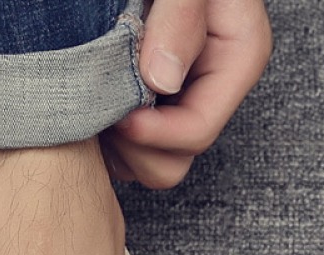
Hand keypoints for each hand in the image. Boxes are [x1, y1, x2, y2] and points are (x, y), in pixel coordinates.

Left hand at [104, 0, 272, 187]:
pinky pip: (124, 157)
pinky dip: (104, 144)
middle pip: (174, 161)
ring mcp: (180, 108)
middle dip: (133, 146)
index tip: (117, 116)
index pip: (198, 130)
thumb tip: (162, 80)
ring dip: (114, 149)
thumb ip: (179, 19)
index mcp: (235, 60)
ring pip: (147, 166)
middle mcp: (210, 92)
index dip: (153, 133)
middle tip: (101, 110)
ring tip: (92, 108)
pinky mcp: (152, 114)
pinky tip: (88, 109)